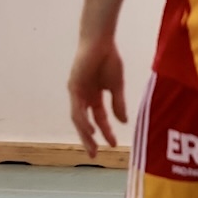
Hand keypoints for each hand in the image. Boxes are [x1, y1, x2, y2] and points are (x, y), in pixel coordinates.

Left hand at [67, 35, 127, 156]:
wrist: (101, 42)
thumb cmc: (109, 59)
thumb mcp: (117, 86)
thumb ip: (118, 104)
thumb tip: (123, 122)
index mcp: (94, 96)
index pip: (99, 118)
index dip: (106, 131)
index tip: (113, 145)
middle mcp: (83, 97)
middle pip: (85, 122)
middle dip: (89, 139)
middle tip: (94, 155)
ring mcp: (76, 93)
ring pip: (79, 119)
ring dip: (85, 134)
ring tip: (92, 147)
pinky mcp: (73, 87)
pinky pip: (77, 108)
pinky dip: (82, 121)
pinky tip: (89, 130)